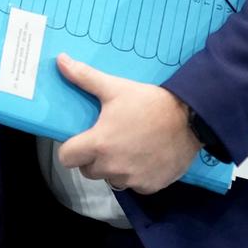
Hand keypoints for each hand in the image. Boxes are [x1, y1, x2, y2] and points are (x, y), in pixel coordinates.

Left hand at [56, 54, 200, 193]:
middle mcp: (112, 167)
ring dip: (112, 168)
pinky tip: (141, 158)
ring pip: (110, 180)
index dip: (68, 149)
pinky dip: (134, 176)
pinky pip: (133, 186)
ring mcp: (132, 180)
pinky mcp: (150, 187)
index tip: (77, 140)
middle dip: (90, 158)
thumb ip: (84, 76)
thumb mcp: (114, 87)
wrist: (188, 119)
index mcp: (99, 144)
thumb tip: (59, 59)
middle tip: (103, 140)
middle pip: (87, 170)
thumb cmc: (147, 103)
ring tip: (123, 148)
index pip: (66, 158)